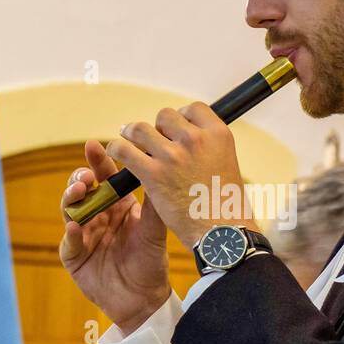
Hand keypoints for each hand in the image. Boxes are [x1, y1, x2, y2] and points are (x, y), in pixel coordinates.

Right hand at [59, 140, 172, 334]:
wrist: (144, 299)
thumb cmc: (151, 263)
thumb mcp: (155, 230)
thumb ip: (154, 204)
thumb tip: (162, 169)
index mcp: (117, 205)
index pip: (104, 177)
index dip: (97, 161)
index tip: (94, 145)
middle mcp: (97, 216)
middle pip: (82, 189)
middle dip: (79, 177)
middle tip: (85, 174)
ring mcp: (83, 234)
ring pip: (70, 210)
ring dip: (71, 198)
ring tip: (79, 191)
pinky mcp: (74, 255)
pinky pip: (69, 241)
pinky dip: (71, 233)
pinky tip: (75, 226)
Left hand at [106, 103, 255, 250]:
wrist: (222, 234)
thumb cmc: (227, 206)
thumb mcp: (227, 165)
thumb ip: (209, 149)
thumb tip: (190, 143)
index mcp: (218, 134)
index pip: (192, 109)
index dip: (180, 117)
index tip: (174, 131)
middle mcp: (195, 139)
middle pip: (165, 116)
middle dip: (157, 128)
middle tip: (152, 142)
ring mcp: (173, 155)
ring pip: (140, 129)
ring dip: (132, 134)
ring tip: (128, 141)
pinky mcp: (154, 174)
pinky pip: (124, 150)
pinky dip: (116, 149)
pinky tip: (116, 153)